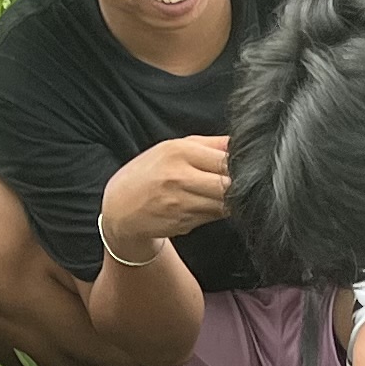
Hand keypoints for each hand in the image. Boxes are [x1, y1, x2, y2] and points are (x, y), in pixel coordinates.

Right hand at [99, 136, 231, 257]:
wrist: (120, 207)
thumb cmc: (150, 173)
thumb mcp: (174, 148)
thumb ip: (210, 144)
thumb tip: (243, 142)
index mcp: (180, 151)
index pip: (228, 158)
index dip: (242, 164)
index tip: (244, 166)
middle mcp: (180, 176)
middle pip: (230, 183)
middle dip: (241, 185)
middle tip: (239, 183)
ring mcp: (182, 202)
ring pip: (226, 203)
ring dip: (231, 200)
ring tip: (221, 193)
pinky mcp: (184, 223)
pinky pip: (214, 216)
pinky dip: (218, 212)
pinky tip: (206, 205)